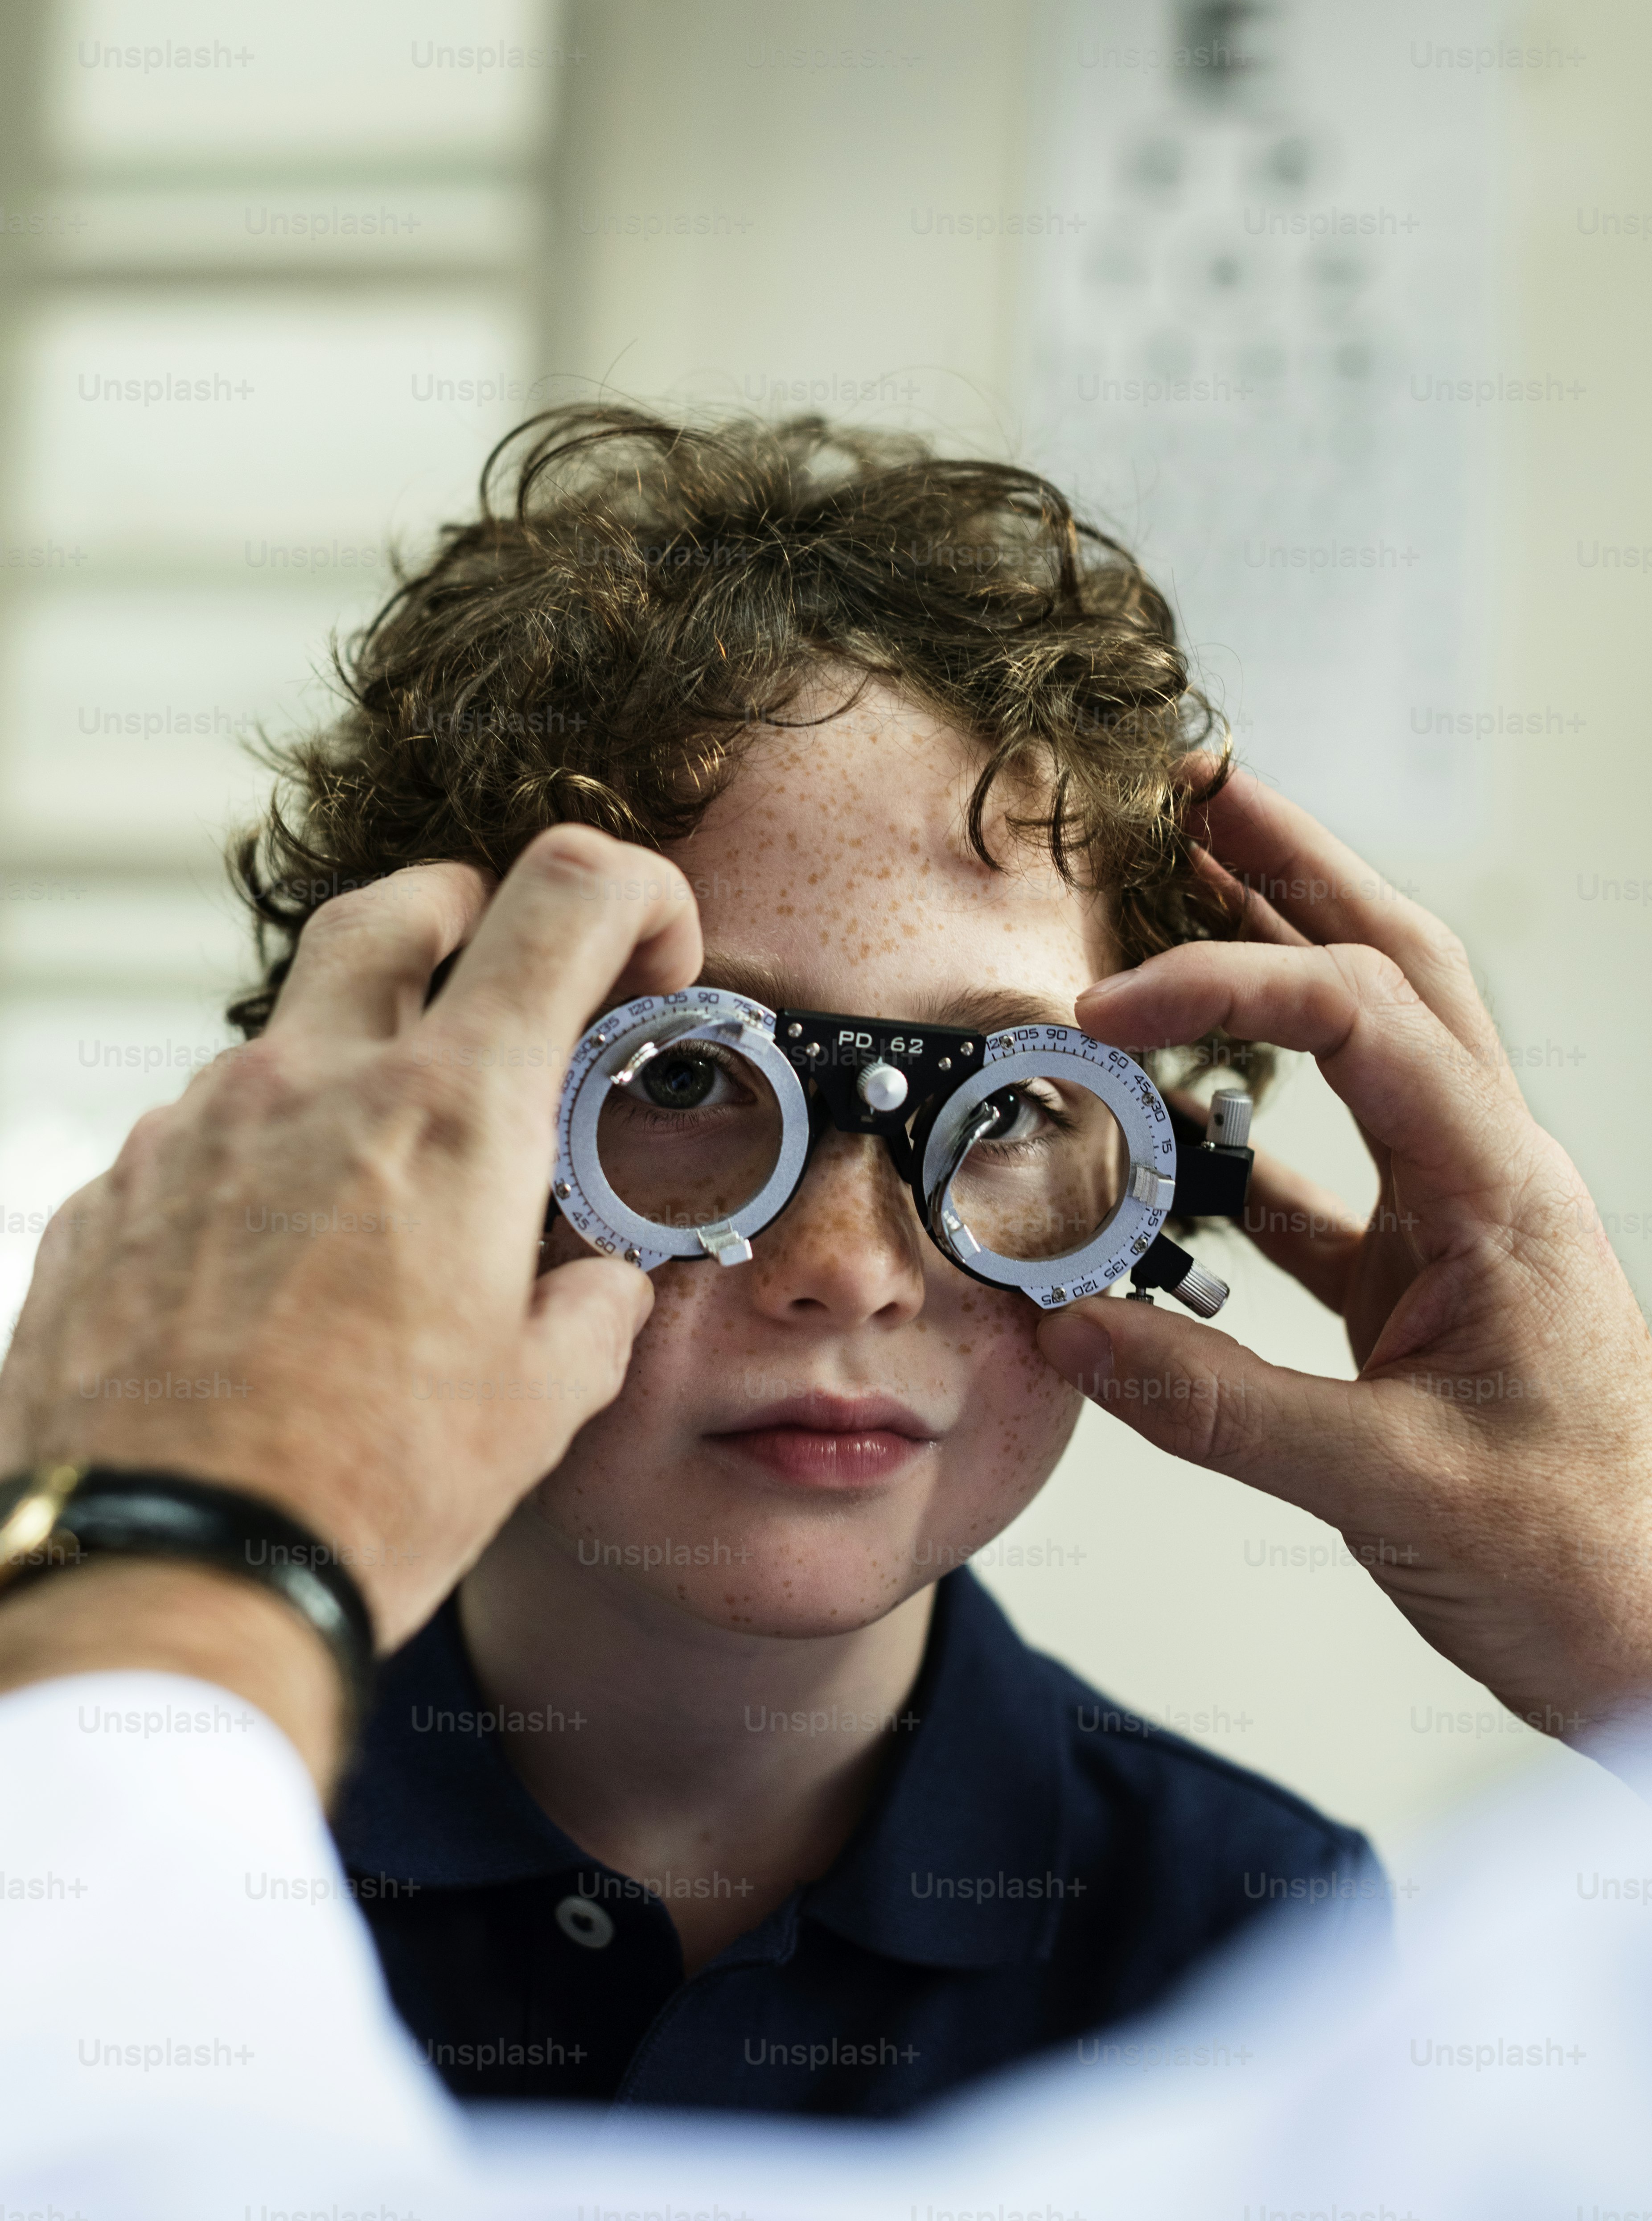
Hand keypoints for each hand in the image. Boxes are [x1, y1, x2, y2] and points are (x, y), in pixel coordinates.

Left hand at [0, 826, 700, 1651]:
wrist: (171, 1577)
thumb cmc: (365, 1494)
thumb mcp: (538, 1406)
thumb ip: (594, 1312)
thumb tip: (603, 1287)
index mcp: (450, 1117)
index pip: (561, 898)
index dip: (631, 890)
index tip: (650, 949)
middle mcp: (312, 1087)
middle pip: (396, 908)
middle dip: (468, 911)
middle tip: (502, 974)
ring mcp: (193, 1131)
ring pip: (290, 1035)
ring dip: (353, 1071)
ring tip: (382, 1197)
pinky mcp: (113, 1195)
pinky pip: (202, 1136)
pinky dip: (263, 1164)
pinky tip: (279, 1273)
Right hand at [1036, 765, 1651, 1743]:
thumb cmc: (1581, 1561)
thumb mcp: (1398, 1486)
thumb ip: (1221, 1407)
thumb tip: (1067, 1329)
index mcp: (1500, 1192)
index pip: (1360, 1020)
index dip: (1223, 985)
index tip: (1103, 1005)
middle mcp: (1486, 1178)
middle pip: (1397, 969)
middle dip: (1296, 865)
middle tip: (1199, 788)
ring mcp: (1456, 1227)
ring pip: (1368, 1053)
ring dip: (1277, 969)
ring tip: (1183, 901)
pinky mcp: (1420, 1288)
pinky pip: (1322, 1183)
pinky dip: (1243, 1143)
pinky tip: (1174, 1134)